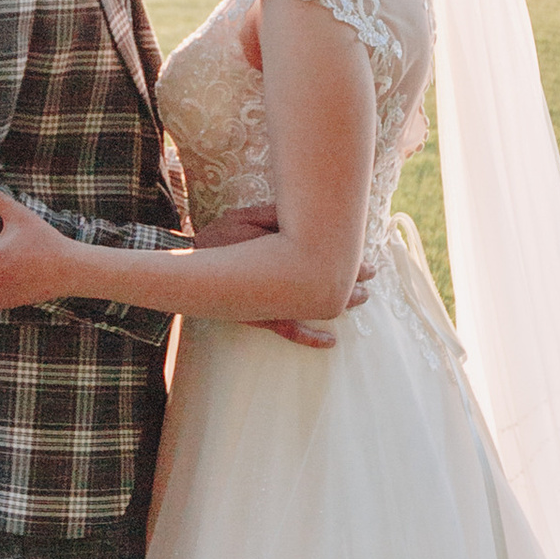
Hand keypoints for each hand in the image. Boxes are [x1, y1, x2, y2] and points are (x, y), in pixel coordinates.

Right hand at [197, 204, 373, 346]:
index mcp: (275, 251)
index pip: (320, 253)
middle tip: (372, 273)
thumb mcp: (245, 217)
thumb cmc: (218, 238)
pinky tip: (330, 343)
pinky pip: (288, 331)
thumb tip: (307, 216)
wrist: (187, 266)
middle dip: (349, 275)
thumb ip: (275, 216)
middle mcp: (275, 279)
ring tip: (362, 299)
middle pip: (322, 277)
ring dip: (339, 301)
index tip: (364, 256)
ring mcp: (268, 302)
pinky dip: (309, 337)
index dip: (346, 255)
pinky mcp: (259, 317)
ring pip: (312, 305)